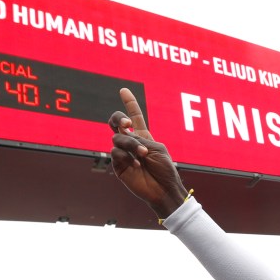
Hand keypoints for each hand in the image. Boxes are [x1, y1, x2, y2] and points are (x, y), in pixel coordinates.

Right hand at [109, 89, 188, 218]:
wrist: (163, 189)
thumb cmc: (164, 169)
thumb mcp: (156, 148)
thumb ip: (140, 138)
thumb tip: (122, 135)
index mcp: (143, 136)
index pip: (134, 117)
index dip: (129, 103)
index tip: (124, 90)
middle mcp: (131, 143)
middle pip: (116, 122)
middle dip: (118, 117)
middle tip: (126, 123)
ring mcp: (123, 154)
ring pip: (117, 138)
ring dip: (131, 145)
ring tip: (142, 155)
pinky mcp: (118, 166)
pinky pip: (115, 153)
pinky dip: (127, 157)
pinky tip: (136, 165)